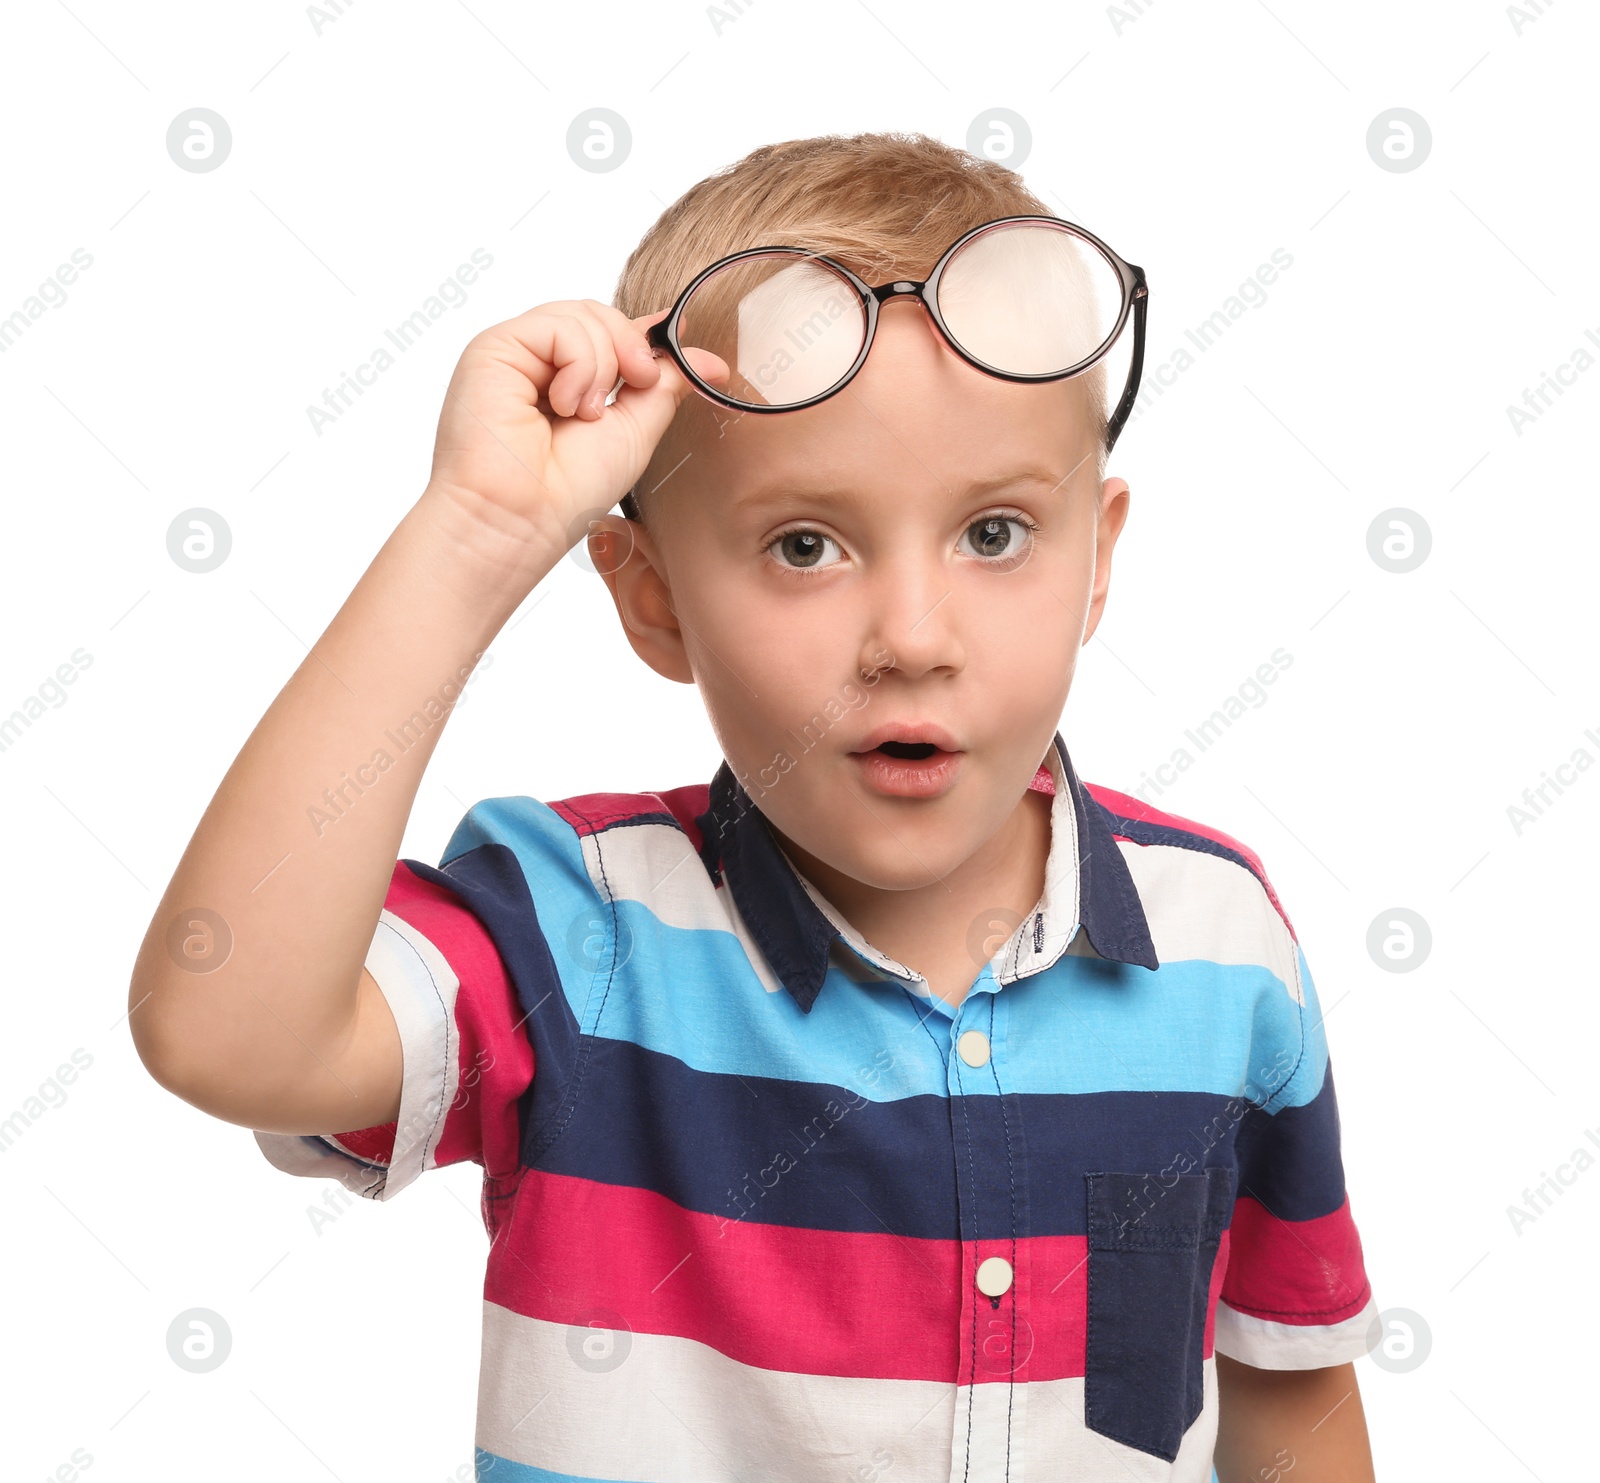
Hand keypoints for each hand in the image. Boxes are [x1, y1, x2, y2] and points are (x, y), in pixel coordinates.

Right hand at [424, 298, 727, 559]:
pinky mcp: (494, 348)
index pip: (610, 335)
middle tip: (639, 385)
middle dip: (631, 347)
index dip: (646, 335)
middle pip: (599, 315)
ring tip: (586, 414)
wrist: (523, 518)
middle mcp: (538, 363)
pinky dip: (578, 366)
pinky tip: (564, 405)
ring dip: (603, 366)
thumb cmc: (569, 491)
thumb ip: (665, 386)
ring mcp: (515, 353)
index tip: (682, 338)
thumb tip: (707, 359)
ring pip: (582, 316)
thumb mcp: (636, 430)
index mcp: (565, 381)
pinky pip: (559, 327)